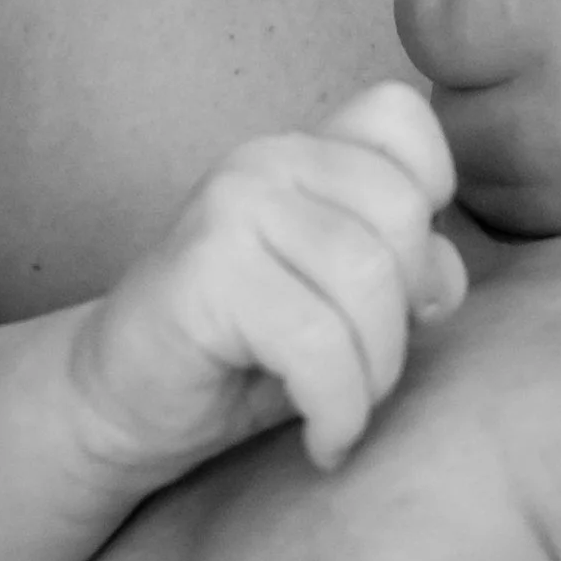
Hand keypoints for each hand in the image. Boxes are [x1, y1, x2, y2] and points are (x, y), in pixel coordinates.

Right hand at [67, 82, 466, 477]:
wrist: (118, 404)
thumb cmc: (246, 356)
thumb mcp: (344, 304)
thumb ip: (405, 268)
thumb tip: (442, 284)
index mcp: (304, 152)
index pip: (400, 118)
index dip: (430, 194)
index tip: (404, 279)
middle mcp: (265, 160)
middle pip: (400, 213)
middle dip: (406, 314)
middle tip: (373, 373)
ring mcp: (229, 207)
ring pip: (365, 280)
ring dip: (374, 374)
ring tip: (346, 414)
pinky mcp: (203, 271)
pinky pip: (316, 340)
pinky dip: (339, 408)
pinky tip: (325, 441)